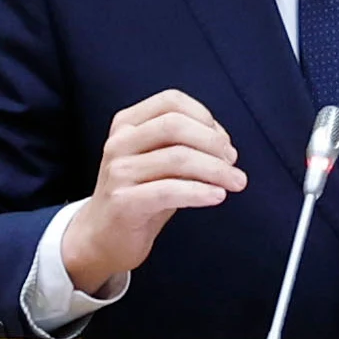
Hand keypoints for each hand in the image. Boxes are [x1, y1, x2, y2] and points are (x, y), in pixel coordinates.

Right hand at [59, 90, 244, 290]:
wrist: (102, 237)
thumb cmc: (140, 195)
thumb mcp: (159, 161)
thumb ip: (185, 145)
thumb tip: (225, 145)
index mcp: (127, 123)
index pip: (172, 101)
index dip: (204, 117)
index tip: (224, 142)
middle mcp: (120, 142)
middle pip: (175, 125)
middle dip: (213, 142)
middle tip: (233, 162)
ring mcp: (118, 171)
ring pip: (177, 158)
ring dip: (216, 170)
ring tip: (236, 182)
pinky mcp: (123, 201)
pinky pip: (169, 190)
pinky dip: (200, 192)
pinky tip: (218, 196)